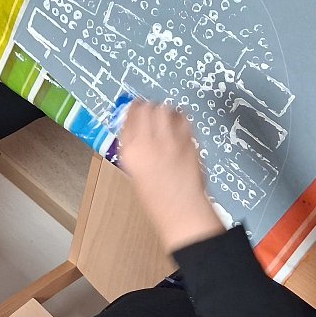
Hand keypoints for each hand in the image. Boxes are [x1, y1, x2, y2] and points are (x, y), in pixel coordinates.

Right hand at [118, 102, 223, 251]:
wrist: (181, 209)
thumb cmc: (156, 197)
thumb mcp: (134, 169)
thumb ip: (133, 146)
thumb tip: (135, 127)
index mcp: (130, 152)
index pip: (127, 118)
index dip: (132, 111)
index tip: (135, 110)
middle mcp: (148, 143)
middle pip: (145, 108)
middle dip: (147, 107)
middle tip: (149, 111)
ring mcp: (169, 141)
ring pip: (163, 109)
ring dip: (162, 109)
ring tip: (163, 117)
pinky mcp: (188, 141)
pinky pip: (181, 118)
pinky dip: (178, 116)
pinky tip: (176, 124)